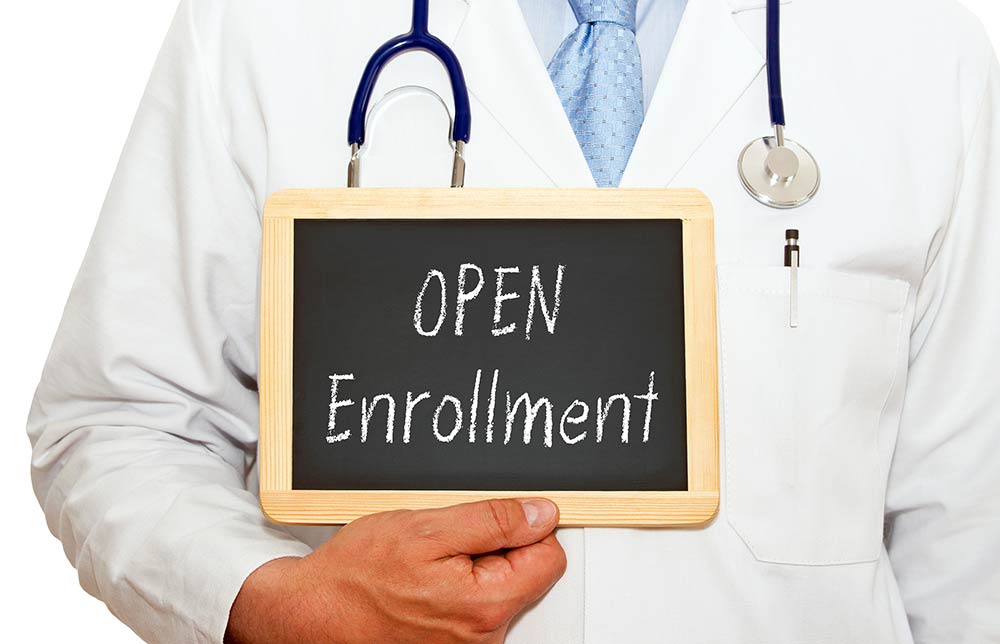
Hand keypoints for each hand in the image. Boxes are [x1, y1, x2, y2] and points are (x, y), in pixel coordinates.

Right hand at [226, 498, 565, 643]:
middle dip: (493, 546)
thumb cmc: (356, 575)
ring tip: (426, 559)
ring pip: (495, 587)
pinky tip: (420, 578)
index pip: (549, 557)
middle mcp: (481, 635)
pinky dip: (451, 582)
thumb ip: (493, 520)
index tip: (501, 516)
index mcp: (486, 604)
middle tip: (446, 538)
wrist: (310, 612)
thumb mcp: (427, 527)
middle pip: (524, 573)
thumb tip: (541, 514)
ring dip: (469, 564)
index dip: (527, 526)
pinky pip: (469, 603)